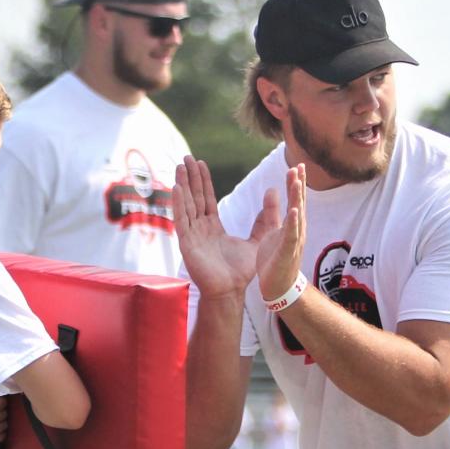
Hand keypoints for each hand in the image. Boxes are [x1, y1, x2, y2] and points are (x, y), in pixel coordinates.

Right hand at [173, 156, 280, 298]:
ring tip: (179, 166)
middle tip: (186, 157)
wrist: (231, 291)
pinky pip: (181, 220)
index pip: (206, 199)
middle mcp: (200, 229)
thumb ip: (265, 220)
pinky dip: (178, 205)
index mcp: (212, 227)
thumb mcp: (258, 241)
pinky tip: (176, 188)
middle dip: (190, 177)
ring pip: (186, 205)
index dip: (203, 181)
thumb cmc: (241, 272)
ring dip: (182, 185)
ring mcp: (192, 235)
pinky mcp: (187, 244)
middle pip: (194, 197)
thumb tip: (273, 197)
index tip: (200, 164)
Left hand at [256, 164, 306, 300]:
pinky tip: (294, 211)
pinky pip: (291, 236)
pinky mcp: (287, 253)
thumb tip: (272, 190)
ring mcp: (294, 242)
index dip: (295, 184)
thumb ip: (272, 213)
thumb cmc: (276, 261)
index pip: (294, 200)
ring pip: (297, 216)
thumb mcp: (273, 232)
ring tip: (297, 181)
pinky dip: (293, 223)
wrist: (278, 288)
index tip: (296, 166)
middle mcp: (296, 231)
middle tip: (300, 166)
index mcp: (291, 226)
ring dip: (297, 199)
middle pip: (299, 204)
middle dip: (299, 186)